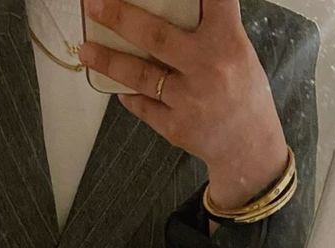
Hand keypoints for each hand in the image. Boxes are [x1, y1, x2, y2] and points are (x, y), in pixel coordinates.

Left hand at [80, 0, 288, 209]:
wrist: (248, 147)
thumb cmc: (242, 92)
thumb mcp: (237, 51)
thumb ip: (211, 29)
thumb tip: (169, 9)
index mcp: (228, 42)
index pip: (214, 1)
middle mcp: (206, 67)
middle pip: (156, 37)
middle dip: (120, 18)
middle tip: (93, 6)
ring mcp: (188, 99)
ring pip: (141, 76)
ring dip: (109, 61)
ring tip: (85, 50)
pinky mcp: (175, 126)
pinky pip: (144, 105)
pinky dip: (129, 95)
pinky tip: (117, 87)